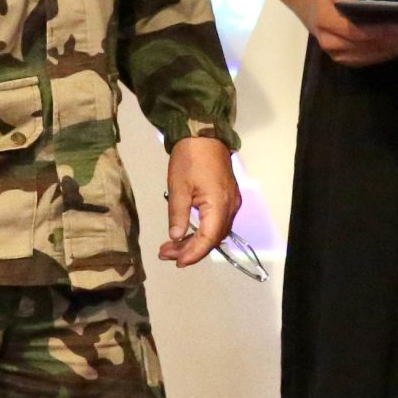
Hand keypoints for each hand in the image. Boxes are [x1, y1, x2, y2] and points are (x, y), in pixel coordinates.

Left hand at [159, 135, 240, 266]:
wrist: (204, 135)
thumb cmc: (189, 158)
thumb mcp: (178, 187)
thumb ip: (178, 214)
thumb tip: (176, 237)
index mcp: (219, 205)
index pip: (208, 239)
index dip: (193, 254)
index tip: (176, 261)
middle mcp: (230, 208)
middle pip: (213, 239)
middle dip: (190, 250)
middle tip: (165, 254)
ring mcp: (231, 203)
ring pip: (215, 232)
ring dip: (195, 242)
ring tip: (171, 247)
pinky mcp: (228, 199)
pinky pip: (217, 223)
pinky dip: (202, 232)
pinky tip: (187, 233)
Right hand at [287, 0, 397, 66]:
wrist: (314, 12)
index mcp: (326, 23)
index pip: (357, 31)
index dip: (382, 31)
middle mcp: (333, 44)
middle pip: (372, 45)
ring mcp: (343, 56)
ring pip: (378, 53)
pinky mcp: (353, 62)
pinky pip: (378, 58)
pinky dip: (397, 49)